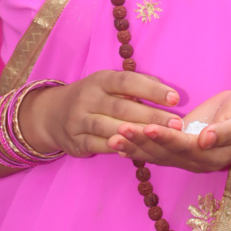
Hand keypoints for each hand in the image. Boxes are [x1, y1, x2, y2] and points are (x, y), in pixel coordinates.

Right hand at [20, 70, 183, 157]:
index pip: (128, 81)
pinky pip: (101, 146)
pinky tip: (141, 151)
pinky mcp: (77, 141)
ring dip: (138, 134)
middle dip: (151, 116)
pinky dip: (121, 149)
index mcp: (101, 79)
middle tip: (177, 124)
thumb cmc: (95, 96)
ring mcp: (80, 120)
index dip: (151, 89)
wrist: (53, 114)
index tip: (175, 98)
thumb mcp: (109, 84)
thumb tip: (169, 93)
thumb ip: (136, 85)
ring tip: (162, 139)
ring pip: (112, 128)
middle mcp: (88, 97)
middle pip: (122, 107)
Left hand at [108, 89, 230, 172]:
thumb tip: (205, 140)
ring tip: (112, 137)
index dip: (165, 138)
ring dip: (134, 146)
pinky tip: (120, 144)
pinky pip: (157, 149)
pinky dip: (139, 147)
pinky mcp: (180, 145)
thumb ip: (226, 132)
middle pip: (163, 153)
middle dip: (140, 142)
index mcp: (211, 156)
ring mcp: (185, 156)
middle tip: (118, 131)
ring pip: (156, 153)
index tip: (147, 127)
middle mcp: (195, 161)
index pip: (183, 147)